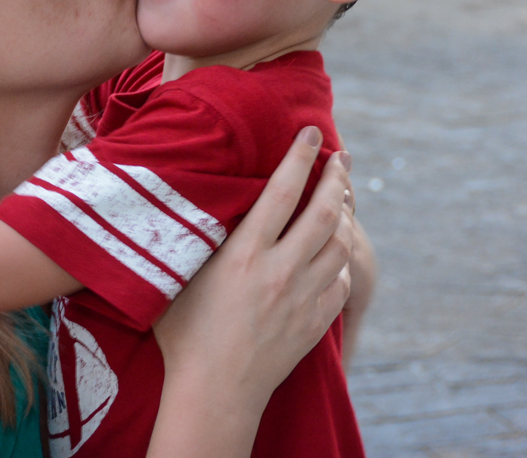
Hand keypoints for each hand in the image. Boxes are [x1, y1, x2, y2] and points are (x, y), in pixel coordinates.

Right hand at [153, 127, 353, 409]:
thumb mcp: (181, 275)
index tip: (313, 132)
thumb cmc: (184, 333)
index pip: (281, 191)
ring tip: (342, 197)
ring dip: (345, 216)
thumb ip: (198, 237)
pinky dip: (341, 259)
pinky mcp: (315, 322)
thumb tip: (195, 194)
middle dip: (338, 178)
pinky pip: (341, 281)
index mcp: (244, 255)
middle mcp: (280, 272)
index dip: (300, 156)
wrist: (214, 393)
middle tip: (341, 157)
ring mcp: (303, 298)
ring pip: (341, 245)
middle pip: (324, 213)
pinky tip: (335, 250)